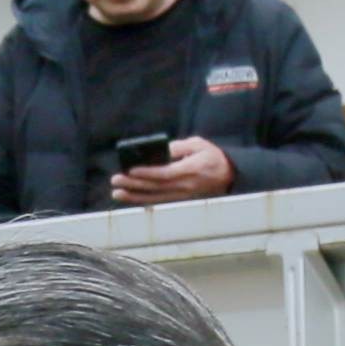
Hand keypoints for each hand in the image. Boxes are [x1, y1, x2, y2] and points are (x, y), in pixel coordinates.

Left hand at [115, 136, 232, 203]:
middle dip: (134, 184)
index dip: (148, 172)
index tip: (131, 169)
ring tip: (117, 192)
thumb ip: (178, 147)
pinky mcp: (180, 199)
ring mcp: (183, 195)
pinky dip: (143, 200)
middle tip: (116, 180)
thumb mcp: (198, 144)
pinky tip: (129, 197)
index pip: (166, 173)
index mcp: (192, 169)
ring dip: (134, 196)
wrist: (228, 174)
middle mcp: (187, 185)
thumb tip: (159, 151)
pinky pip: (159, 201)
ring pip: (155, 197)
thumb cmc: (211, 155)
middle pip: (156, 187)